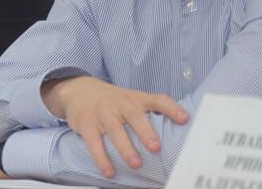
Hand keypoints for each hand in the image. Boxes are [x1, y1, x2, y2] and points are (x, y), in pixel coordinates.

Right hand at [41, 76, 188, 178]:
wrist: (78, 89)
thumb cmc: (111, 100)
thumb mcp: (130, 99)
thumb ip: (150, 111)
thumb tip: (179, 130)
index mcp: (135, 98)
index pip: (156, 99)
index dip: (171, 108)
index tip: (184, 118)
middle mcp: (120, 104)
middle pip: (134, 115)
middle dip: (145, 131)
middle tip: (155, 147)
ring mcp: (102, 113)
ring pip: (115, 130)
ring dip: (125, 148)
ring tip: (135, 164)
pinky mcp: (86, 123)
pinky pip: (94, 141)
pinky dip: (101, 157)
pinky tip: (108, 171)